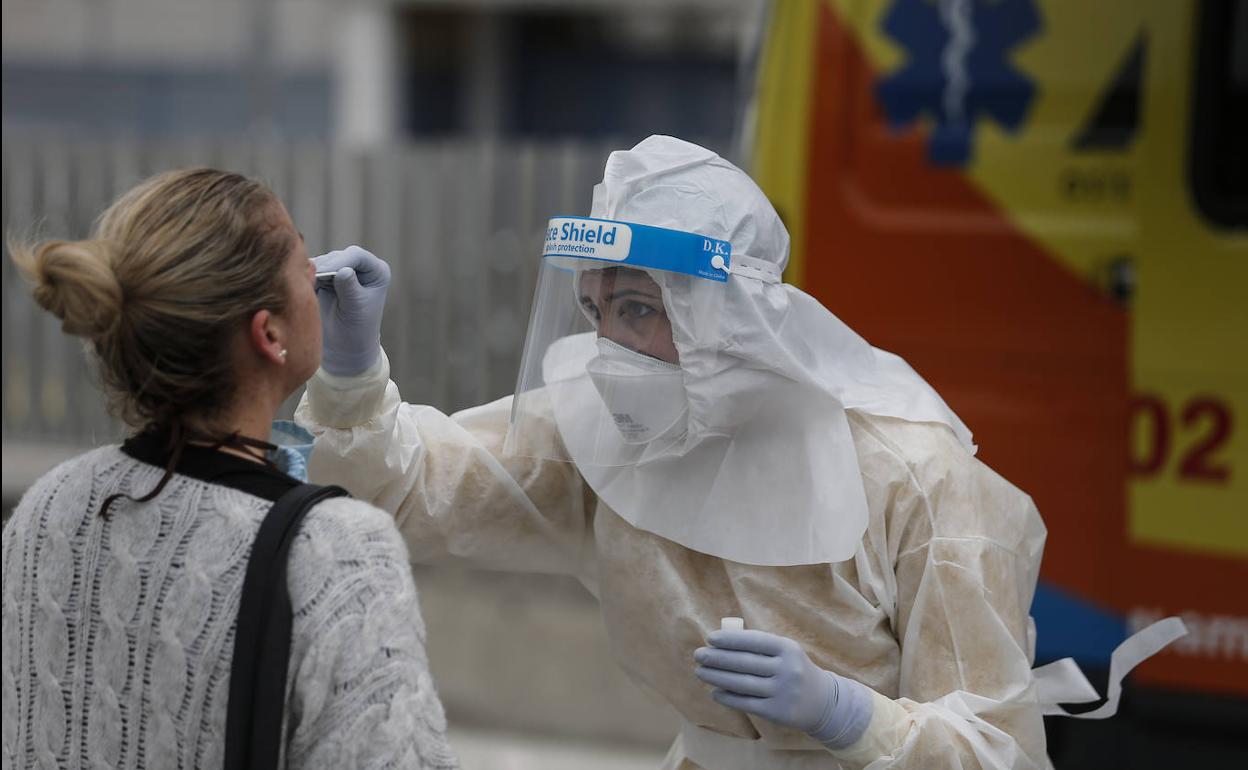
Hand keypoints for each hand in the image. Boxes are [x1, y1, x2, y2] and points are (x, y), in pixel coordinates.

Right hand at [313, 246, 389, 375]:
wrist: (345, 345)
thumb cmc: (357, 329)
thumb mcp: (355, 308)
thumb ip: (350, 288)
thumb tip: (343, 270)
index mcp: (376, 271)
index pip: (357, 255)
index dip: (340, 261)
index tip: (325, 274)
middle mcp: (361, 266)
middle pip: (338, 256)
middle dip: (324, 268)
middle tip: (313, 283)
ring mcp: (343, 269)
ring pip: (323, 261)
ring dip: (314, 272)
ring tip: (310, 287)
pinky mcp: (327, 277)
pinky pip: (313, 270)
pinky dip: (308, 276)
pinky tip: (305, 287)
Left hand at [694, 629, 868, 746]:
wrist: (823, 702)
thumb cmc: (794, 670)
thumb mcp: (786, 652)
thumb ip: (759, 646)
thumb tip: (721, 642)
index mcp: (788, 648)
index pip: (753, 641)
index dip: (730, 639)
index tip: (710, 638)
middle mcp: (787, 669)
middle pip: (744, 662)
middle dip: (717, 658)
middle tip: (698, 655)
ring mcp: (782, 692)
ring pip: (741, 683)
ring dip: (716, 677)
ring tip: (700, 672)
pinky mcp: (777, 712)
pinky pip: (746, 703)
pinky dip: (727, 697)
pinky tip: (714, 692)